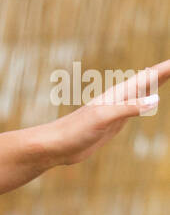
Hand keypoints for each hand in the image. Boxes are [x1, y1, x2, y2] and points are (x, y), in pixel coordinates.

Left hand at [43, 60, 169, 166]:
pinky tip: (148, 101)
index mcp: (118, 95)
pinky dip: (147, 101)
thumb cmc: (74, 131)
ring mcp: (116, 110)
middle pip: (147, 81)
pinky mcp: (113, 123)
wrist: (55, 146)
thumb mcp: (103, 119)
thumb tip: (155, 98)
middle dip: (165, 72)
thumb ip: (127, 108)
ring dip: (157, 83)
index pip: (147, 77)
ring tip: (167, 74)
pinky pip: (136, 108)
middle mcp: (119, 99)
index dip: (165, 68)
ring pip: (143, 93)